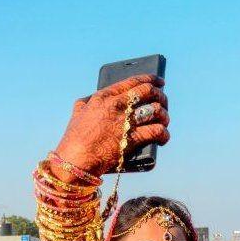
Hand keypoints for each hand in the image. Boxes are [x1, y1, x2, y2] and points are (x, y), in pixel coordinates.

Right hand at [52, 75, 169, 179]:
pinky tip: (163, 138)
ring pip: (156, 110)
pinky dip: (163, 134)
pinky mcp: (132, 139)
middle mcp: (116, 106)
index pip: (132, 81)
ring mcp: (125, 122)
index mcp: (104, 97)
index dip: (150, 79)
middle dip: (161, 96)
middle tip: (163, 102)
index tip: (159, 81)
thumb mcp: (77, 115)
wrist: (75, 161)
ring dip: (164, 116)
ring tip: (164, 121)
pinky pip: (156, 131)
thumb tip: (88, 100)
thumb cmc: (74, 140)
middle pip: (148, 92)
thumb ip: (85, 104)